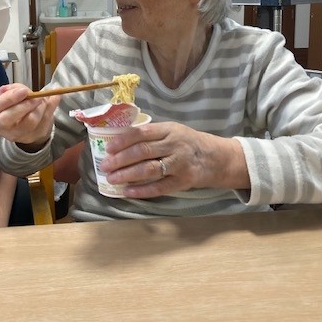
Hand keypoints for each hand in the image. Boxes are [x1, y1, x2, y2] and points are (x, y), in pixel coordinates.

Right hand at [0, 83, 59, 146]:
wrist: (26, 124)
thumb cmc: (15, 107)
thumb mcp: (11, 96)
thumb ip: (12, 89)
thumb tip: (6, 89)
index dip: (8, 98)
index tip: (23, 91)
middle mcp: (2, 127)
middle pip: (9, 118)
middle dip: (25, 104)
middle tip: (36, 96)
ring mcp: (17, 134)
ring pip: (29, 121)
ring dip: (40, 106)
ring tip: (42, 98)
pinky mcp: (32, 136)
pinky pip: (44, 122)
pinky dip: (51, 107)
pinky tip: (55, 98)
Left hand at [99, 121, 249, 197]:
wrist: (216, 157)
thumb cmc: (187, 143)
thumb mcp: (172, 131)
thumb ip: (151, 135)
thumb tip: (119, 142)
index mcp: (169, 129)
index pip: (142, 133)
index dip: (123, 140)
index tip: (108, 148)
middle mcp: (174, 145)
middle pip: (143, 151)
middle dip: (120, 159)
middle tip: (104, 165)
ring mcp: (179, 164)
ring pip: (149, 169)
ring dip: (127, 175)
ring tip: (112, 179)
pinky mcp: (183, 181)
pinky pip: (159, 187)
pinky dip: (142, 190)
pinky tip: (127, 191)